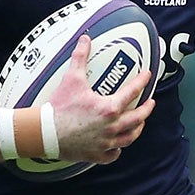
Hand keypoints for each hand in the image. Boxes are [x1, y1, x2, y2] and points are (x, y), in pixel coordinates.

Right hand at [43, 35, 154, 164]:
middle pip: (137, 118)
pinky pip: (112, 155)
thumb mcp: (71, 79)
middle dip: (146, 109)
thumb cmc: (59, 106)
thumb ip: (80, 57)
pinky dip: (116, 150)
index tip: (148, 75)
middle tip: (150, 103)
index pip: (132, 92)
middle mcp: (111, 127)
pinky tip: (117, 147)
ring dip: (136, 129)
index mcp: (109, 108)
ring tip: (139, 124)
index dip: (142, 81)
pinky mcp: (95, 154)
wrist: (44, 132)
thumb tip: (85, 39)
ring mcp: (104, 143)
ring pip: (128, 138)